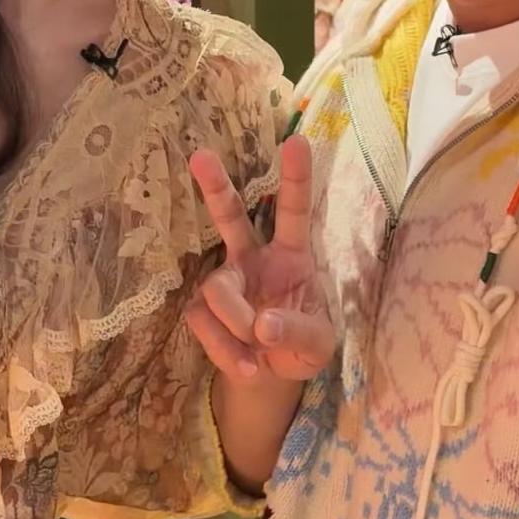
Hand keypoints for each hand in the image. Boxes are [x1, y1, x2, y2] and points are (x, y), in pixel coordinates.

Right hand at [186, 134, 333, 384]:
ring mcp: (225, 282)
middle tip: (200, 155)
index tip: (297, 141)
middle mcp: (253, 259)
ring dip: (235, 323)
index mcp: (291, 255)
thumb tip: (263, 326)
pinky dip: (225, 350)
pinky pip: (203, 322)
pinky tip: (248, 366)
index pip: (294, 212)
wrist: (270, 376)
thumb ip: (299, 332)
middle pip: (230, 216)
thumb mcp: (319, 345)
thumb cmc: (301, 345)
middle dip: (215, 186)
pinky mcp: (202, 310)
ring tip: (257, 350)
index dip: (296, 178)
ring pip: (215, 288)